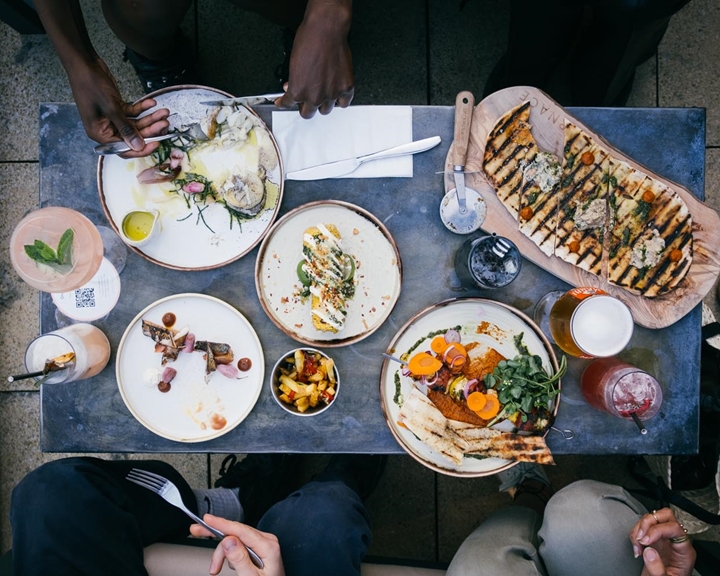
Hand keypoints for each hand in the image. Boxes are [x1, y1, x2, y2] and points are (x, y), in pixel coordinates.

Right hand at [68, 57, 168, 157]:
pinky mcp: (117, 108)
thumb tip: (138, 146)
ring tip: (163, 113)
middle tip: (164, 123)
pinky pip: (133, 112)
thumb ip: (125, 128)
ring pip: (135, 124)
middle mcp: (106, 128)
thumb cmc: (90, 84)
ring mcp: (112, 118)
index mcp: (99, 133)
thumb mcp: (110, 108)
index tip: (156, 143)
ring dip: (150, 118)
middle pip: (132, 136)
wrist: (84, 63)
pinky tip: (152, 103)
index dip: (140, 148)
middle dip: (150, 129)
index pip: (123, 149)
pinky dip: (143, 108)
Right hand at [190, 514, 284, 575]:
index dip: (222, 524)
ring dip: (222, 553)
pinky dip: (228, 554)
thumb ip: (240, 559)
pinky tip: (226, 563)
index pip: (241, 530)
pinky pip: (238, 545)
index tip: (207, 519)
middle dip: (215, 535)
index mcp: (268, 546)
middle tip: (197, 529)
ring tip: (215, 568)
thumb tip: (228, 541)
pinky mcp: (258, 548)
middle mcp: (266, 540)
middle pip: (235, 532)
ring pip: (234, 540)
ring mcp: (263, 543)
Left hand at [275, 2, 353, 118]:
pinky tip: (337, 97)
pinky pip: (344, 103)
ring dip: (322, 105)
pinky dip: (340, 101)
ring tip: (321, 96)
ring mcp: (331, 94)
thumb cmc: (308, 41)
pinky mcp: (346, 88)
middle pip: (308, 113)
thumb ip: (294, 80)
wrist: (326, 30)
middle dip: (305, 107)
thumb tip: (292, 86)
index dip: (285, 103)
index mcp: (298, 91)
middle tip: (305, 101)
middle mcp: (315, 96)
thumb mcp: (293, 63)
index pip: (289, 104)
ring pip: (325, 110)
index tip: (284, 102)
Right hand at [629, 508, 695, 575]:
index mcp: (684, 551)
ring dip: (640, 528)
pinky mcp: (652, 539)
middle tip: (641, 537)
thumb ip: (658, 569)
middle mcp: (675, 540)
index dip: (658, 530)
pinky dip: (635, 533)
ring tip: (637, 544)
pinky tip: (636, 546)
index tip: (645, 541)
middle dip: (649, 523)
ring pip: (652, 517)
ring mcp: (664, 538)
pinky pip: (643, 526)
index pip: (675, 528)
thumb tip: (649, 551)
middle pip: (666, 516)